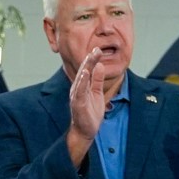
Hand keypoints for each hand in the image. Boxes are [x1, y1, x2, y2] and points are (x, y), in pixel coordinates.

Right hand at [66, 48, 106, 165]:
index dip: (93, 59)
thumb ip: (98, 80)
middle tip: (96, 49)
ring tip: (90, 58)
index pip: (89, 69)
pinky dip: (82, 82)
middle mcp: (78, 88)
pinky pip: (79, 91)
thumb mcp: (97, 93)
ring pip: (81, 80)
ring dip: (86, 68)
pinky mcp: (78, 104)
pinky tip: (85, 75)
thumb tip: (100, 65)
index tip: (99, 49)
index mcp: (84, 85)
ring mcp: (77, 96)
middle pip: (84, 71)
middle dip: (90, 60)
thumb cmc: (90, 112)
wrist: (86, 130)